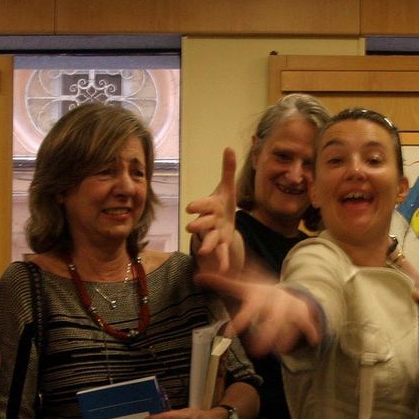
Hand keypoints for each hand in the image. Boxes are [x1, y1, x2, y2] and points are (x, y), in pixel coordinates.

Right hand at [185, 148, 243, 275]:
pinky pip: (222, 252)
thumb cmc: (222, 203)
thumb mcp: (226, 187)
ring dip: (206, 245)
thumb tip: (229, 147)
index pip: (203, 204)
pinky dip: (223, 261)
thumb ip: (227, 170)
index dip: (198, 205)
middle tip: (190, 228)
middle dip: (198, 225)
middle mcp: (210, 220)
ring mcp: (215, 233)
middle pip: (204, 223)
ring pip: (210, 239)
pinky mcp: (222, 244)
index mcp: (211, 206)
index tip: (190, 207)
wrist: (223, 221)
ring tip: (203, 252)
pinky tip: (225, 270)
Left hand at [198, 271, 320, 356]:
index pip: (249, 310)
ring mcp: (290, 307)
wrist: (286, 290)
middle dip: (266, 334)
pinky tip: (315, 341)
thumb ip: (221, 283)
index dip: (240, 321)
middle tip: (257, 352)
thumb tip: (196, 275)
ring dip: (286, 337)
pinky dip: (312, 330)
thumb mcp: (243, 287)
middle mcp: (275, 301)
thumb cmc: (259, 293)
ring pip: (289, 323)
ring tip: (280, 352)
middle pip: (271, 318)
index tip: (230, 334)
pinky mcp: (302, 314)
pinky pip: (308, 322)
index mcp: (259, 296)